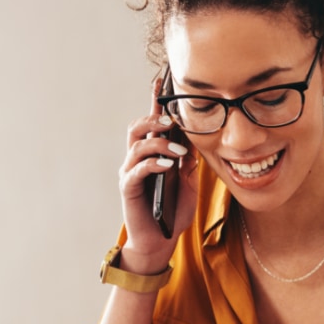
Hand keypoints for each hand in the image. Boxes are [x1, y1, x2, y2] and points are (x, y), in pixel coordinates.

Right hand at [117, 77, 198, 270]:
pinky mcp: (128, 189)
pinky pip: (137, 169)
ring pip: (137, 145)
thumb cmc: (173, 214)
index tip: (162, 81)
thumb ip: (189, 164)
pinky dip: (153, 164)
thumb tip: (195, 141)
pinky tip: (168, 166)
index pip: (152, 124)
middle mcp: (137, 160)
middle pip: (137, 128)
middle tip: (172, 121)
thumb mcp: (188, 185)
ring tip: (178, 152)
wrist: (161, 242)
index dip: (155, 102)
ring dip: (158, 143)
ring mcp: (130, 173)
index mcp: (151, 156)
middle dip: (153, 119)